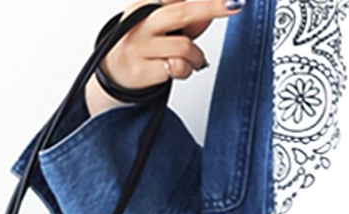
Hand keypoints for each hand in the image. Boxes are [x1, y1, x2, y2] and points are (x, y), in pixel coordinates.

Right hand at [86, 0, 241, 115]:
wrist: (112, 71)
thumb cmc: (143, 43)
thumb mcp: (163, 26)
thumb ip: (188, 20)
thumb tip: (209, 14)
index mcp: (146, 2)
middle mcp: (142, 19)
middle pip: (182, 11)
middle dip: (212, 7)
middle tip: (235, 5)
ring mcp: (140, 45)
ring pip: (185, 47)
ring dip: (197, 57)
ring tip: (193, 62)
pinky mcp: (142, 69)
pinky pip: (179, 68)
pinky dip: (188, 71)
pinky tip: (181, 70)